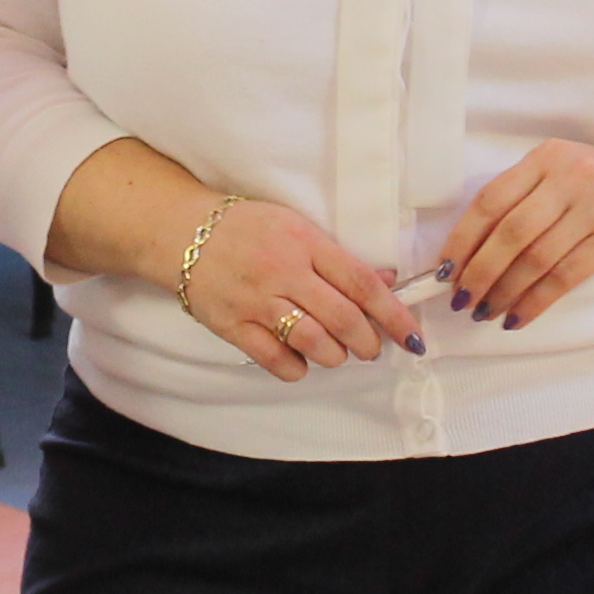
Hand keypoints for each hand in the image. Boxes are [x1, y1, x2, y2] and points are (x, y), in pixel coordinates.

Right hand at [177, 197, 427, 380]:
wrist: (181, 231)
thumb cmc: (245, 227)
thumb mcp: (296, 227)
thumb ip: (337, 258)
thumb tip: (386, 280)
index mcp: (305, 243)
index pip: (362, 284)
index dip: (393, 314)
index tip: (411, 336)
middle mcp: (283, 271)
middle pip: (343, 318)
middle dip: (367, 342)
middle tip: (371, 348)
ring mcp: (256, 300)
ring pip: (313, 342)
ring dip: (335, 356)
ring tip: (337, 353)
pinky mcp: (232, 325)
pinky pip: (275, 359)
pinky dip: (297, 367)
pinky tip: (301, 360)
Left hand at [434, 138, 593, 330]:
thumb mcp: (556, 172)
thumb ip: (517, 199)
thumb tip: (465, 252)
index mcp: (545, 158)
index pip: (491, 200)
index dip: (463, 239)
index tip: (445, 270)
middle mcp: (571, 178)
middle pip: (511, 233)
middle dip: (480, 272)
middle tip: (461, 299)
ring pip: (537, 259)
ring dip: (505, 292)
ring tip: (485, 311)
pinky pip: (566, 277)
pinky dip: (536, 301)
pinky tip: (518, 316)